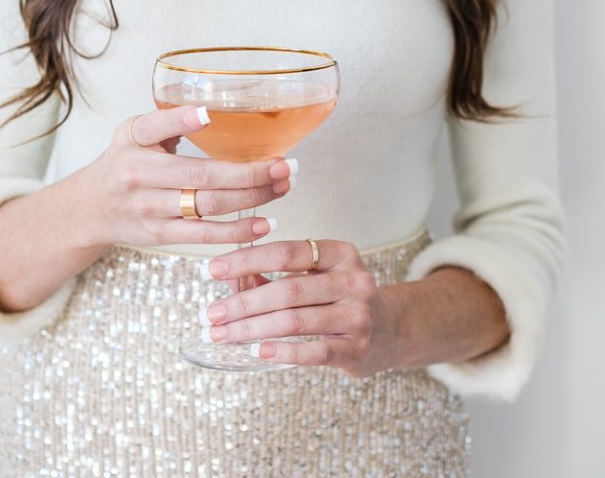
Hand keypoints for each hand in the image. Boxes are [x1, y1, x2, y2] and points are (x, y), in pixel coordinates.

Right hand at [75, 104, 293, 250]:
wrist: (90, 208)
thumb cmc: (123, 160)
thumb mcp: (133, 132)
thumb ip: (167, 120)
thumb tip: (210, 111)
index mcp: (133, 141)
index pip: (155, 127)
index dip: (180, 121)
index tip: (206, 115)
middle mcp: (139, 175)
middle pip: (200, 175)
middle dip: (248, 173)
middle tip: (284, 165)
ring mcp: (150, 209)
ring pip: (207, 206)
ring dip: (251, 199)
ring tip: (282, 188)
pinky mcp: (160, 235)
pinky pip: (203, 236)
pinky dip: (236, 231)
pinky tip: (263, 225)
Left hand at [199, 239, 400, 375]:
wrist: (393, 329)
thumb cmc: (341, 297)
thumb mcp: (316, 276)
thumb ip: (275, 274)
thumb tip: (231, 279)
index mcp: (340, 253)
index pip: (286, 252)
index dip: (246, 259)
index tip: (213, 269)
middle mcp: (353, 280)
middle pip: (287, 290)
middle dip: (243, 303)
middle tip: (211, 313)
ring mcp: (358, 315)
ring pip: (295, 321)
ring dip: (252, 329)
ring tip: (223, 334)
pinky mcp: (358, 349)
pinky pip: (314, 352)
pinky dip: (283, 352)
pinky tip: (258, 351)